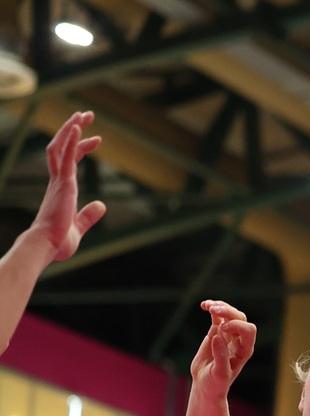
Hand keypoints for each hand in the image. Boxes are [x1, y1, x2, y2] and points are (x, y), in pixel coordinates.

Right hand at [27, 111, 105, 262]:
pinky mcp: (63, 184)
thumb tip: (101, 205)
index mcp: (61, 189)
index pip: (69, 161)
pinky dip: (71, 140)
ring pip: (61, 147)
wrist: (47, 246)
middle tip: (86, 114)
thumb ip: (89, 215)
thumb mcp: (79, 226)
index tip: (95, 138)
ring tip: (83, 114)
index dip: (80, 146)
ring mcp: (59, 181)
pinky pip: (65, 157)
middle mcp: (58, 181)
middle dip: (73, 129)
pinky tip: (78, 127)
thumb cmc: (58, 241)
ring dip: (71, 128)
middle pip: (62, 147)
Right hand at [190, 300, 255, 400]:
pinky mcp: (216, 333)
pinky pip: (217, 317)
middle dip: (228, 312)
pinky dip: (212, 309)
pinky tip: (204, 305)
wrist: (206, 386)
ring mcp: (228, 336)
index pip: (248, 330)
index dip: (236, 325)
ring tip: (208, 306)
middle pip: (240, 318)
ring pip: (229, 314)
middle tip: (213, 310)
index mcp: (245, 350)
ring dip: (221, 307)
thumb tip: (217, 336)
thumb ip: (220, 356)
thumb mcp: (219, 373)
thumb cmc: (216, 384)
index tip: (221, 329)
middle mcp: (239, 341)